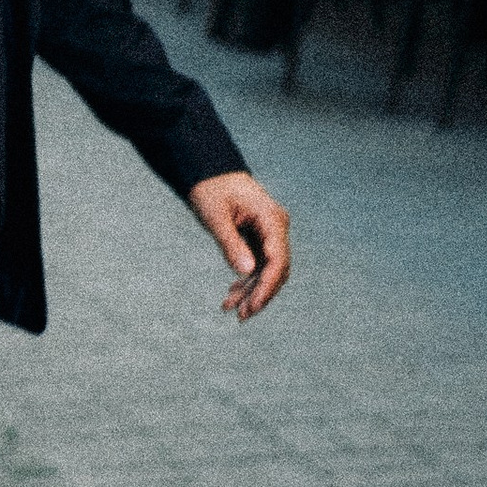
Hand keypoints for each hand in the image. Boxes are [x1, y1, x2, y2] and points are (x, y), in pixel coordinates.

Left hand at [188, 170, 289, 320]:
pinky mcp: (260, 238)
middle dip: (260, 294)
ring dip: (251, 291)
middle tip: (241, 316)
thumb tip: (247, 272)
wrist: (208, 171)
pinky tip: (231, 295)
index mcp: (272, 219)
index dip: (267, 286)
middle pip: (277, 269)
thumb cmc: (210, 188)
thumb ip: (230, 243)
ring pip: (267, 270)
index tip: (253, 306)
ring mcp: (270, 233)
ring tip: (230, 309)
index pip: (278, 260)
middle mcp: (276, 227)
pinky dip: (246, 280)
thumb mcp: (215, 216)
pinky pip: (258, 264)